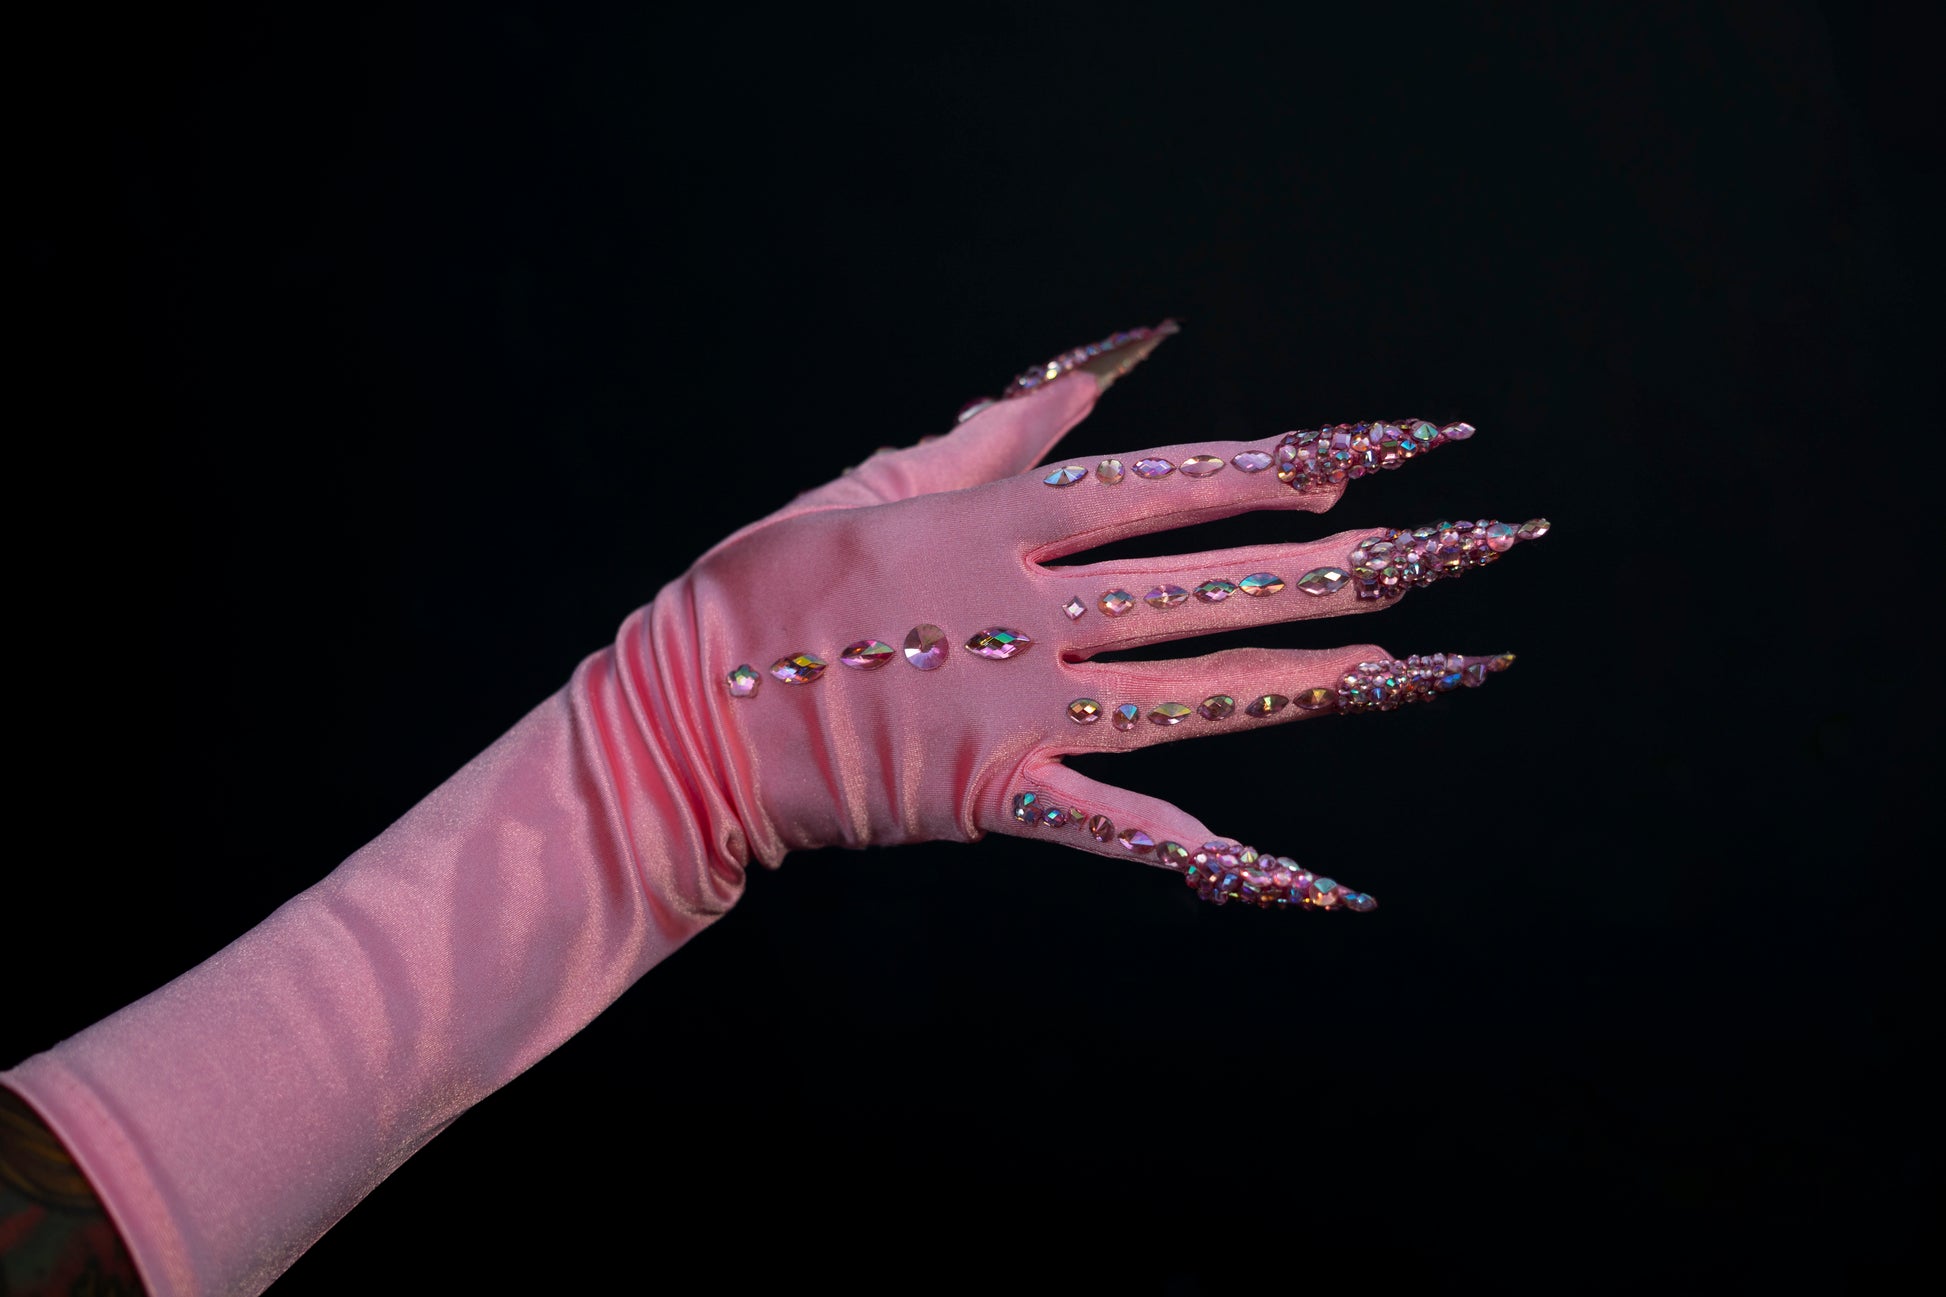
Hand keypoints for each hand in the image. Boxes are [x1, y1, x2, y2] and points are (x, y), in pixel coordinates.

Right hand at [662, 322, 1547, 909]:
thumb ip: (1006, 428)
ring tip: (1428, 667)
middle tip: (1469, 550)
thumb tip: (1110, 362)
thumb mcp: (883, 476)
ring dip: (1319, 681)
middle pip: (1216, 587)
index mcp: (1001, 523)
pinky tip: (1304, 875)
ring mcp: (1024, 712)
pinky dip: (1211, 856)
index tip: (1389, 451)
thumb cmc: (773, 583)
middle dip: (1352, 568)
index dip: (1289, 467)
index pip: (1175, 488)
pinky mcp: (1003, 799)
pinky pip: (1123, 827)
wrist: (688, 719)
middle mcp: (1032, 613)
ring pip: (1198, 694)